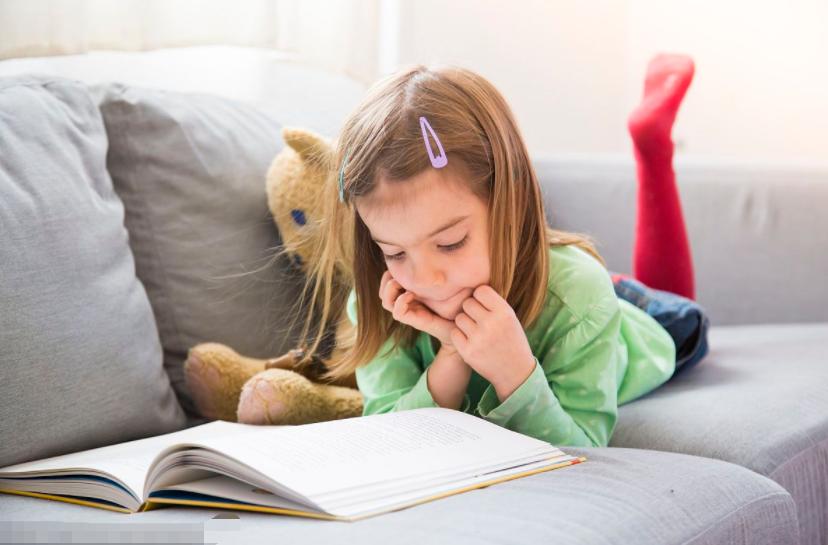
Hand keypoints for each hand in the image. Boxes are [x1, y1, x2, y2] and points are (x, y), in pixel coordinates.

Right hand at [379, 270, 457, 350]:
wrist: (464, 323)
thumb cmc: (458, 300)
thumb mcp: (448, 278)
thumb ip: (441, 266)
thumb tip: (437, 244)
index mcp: (411, 291)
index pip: (388, 281)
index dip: (388, 272)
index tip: (399, 262)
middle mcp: (407, 302)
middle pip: (383, 291)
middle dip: (385, 280)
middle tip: (395, 273)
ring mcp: (411, 312)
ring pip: (386, 302)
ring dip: (389, 290)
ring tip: (399, 282)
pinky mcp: (416, 321)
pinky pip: (397, 313)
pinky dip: (400, 302)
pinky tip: (411, 294)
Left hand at [450, 285, 536, 399]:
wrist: (515, 372)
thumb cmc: (511, 339)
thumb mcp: (510, 318)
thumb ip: (492, 303)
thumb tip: (470, 286)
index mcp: (504, 313)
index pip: (481, 291)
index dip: (480, 297)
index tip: (484, 305)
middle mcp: (492, 324)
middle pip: (467, 303)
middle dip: (471, 310)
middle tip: (479, 319)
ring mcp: (478, 339)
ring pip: (459, 318)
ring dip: (465, 323)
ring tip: (476, 331)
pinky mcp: (467, 352)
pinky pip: (454, 333)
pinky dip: (460, 336)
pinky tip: (471, 341)